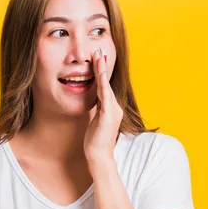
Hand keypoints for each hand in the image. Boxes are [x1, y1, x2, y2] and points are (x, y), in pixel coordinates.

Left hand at [84, 48, 122, 162]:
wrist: (99, 158)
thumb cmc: (95, 143)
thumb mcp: (95, 123)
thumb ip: (96, 112)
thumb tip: (92, 102)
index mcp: (111, 109)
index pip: (105, 88)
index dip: (101, 73)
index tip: (97, 60)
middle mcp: (115, 108)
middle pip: (106, 84)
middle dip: (102, 67)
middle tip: (98, 51)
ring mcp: (113, 111)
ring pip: (105, 86)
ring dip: (101, 71)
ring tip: (97, 57)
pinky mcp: (108, 115)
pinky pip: (104, 95)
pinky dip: (102, 82)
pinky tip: (99, 73)